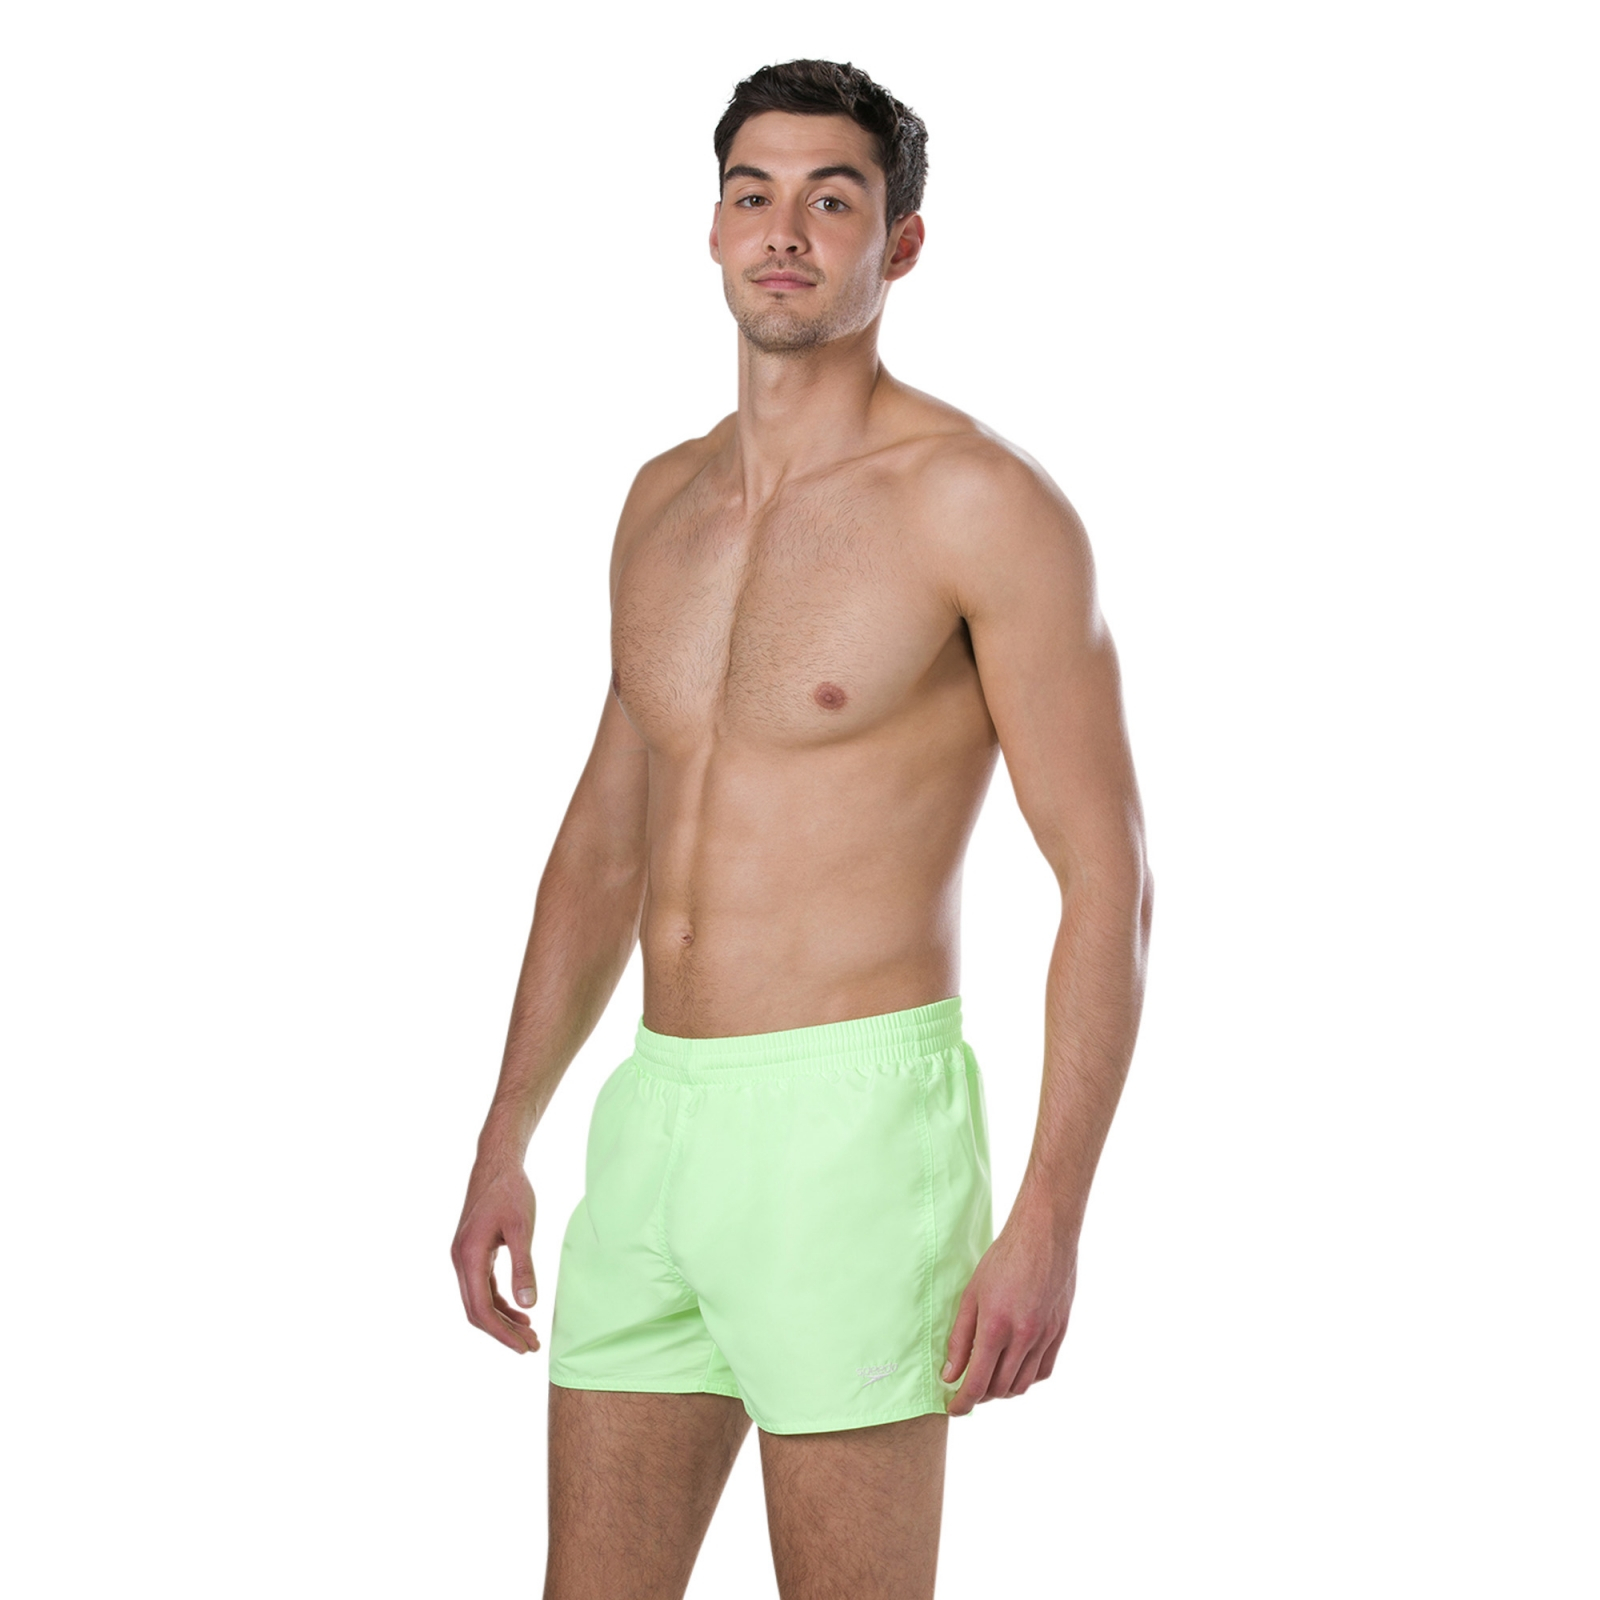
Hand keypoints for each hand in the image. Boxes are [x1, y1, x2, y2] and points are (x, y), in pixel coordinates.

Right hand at [451, 1160, 539, 1353]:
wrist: (496, 1163)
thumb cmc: (510, 1191)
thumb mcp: (522, 1228)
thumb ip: (524, 1267)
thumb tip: (529, 1305)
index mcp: (468, 1256)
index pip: (481, 1309)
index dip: (502, 1332)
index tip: (524, 1347)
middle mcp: (460, 1260)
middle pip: (477, 1310)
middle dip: (503, 1331)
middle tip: (532, 1346)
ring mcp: (463, 1257)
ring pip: (479, 1300)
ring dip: (502, 1319)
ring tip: (530, 1333)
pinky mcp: (472, 1252)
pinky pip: (482, 1287)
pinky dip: (499, 1301)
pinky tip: (520, 1310)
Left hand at [941, 1196, 1077, 1413]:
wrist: (1044, 1235)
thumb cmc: (1003, 1259)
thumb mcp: (971, 1295)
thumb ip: (960, 1338)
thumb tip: (950, 1374)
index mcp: (996, 1327)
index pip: (977, 1383)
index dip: (963, 1403)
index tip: (953, 1409)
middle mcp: (1023, 1337)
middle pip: (1000, 1388)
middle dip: (981, 1396)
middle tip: (968, 1389)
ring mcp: (1045, 1336)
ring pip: (1024, 1384)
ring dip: (1004, 1390)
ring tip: (989, 1379)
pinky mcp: (1059, 1332)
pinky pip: (1044, 1370)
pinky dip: (1028, 1378)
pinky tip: (1016, 1368)